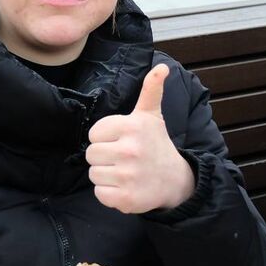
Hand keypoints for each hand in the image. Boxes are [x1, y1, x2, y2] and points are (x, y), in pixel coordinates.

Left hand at [86, 64, 194, 213]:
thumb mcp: (151, 115)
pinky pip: (100, 194)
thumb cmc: (155, 144)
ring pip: (93, 174)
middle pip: (90, 154)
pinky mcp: (126, 199)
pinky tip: (125, 187)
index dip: (105, 138)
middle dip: (103, 157)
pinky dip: (109, 193)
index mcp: (132, 127)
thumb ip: (151, 89)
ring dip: (106, 175)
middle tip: (123, 158)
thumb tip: (162, 66)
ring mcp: (128, 176)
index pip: (93, 134)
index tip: (121, 140)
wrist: (174, 180)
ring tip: (125, 172)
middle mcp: (130, 150)